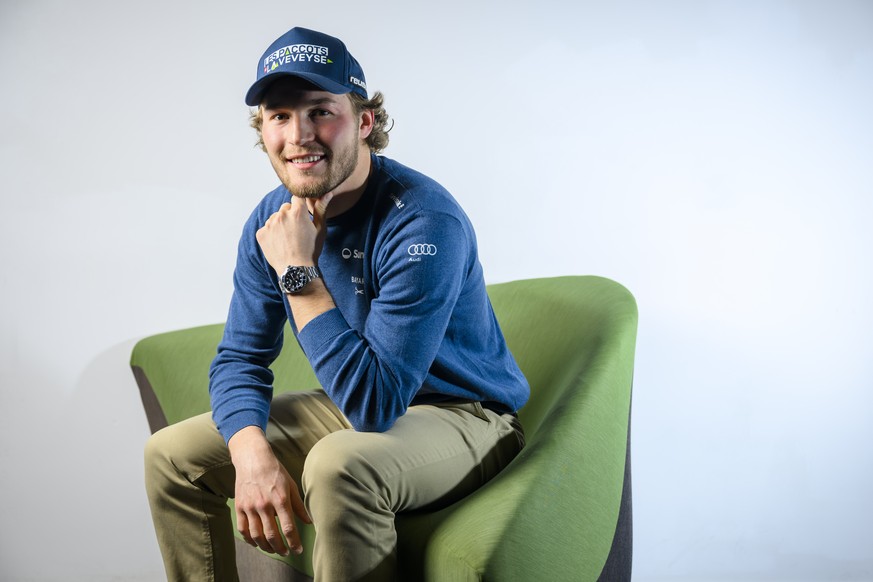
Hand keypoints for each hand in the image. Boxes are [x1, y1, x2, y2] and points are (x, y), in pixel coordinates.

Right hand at [228, 426, 310, 555]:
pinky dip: (250, 539)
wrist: (253, 459)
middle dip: (280, 548)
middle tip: (286, 553)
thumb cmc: (275, 471)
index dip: (294, 542)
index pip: (289, 528)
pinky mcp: (240, 507)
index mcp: (280, 499)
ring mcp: (250, 507)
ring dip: (266, 547)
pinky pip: (243, 529)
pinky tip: (256, 543)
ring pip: (257, 535)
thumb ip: (299, 505)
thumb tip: (308, 521)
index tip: (298, 550)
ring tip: (273, 550)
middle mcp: (264, 505)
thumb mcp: (291, 485)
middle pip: (272, 535)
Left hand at [257, 193, 333, 271]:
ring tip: (288, 239)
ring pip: (275, 217)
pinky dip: (271, 234)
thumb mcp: (320, 229)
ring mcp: (269, 224)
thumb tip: (327, 193)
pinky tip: (279, 244)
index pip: (297, 197)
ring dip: (280, 224)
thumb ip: (321, 208)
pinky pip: (266, 228)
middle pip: (285, 207)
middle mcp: (282, 215)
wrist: (296, 270)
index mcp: (298, 212)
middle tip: (296, 231)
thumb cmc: (311, 250)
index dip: (300, 206)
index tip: (302, 215)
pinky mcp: (261, 233)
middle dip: (290, 215)